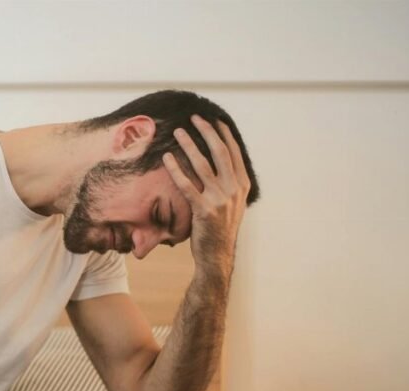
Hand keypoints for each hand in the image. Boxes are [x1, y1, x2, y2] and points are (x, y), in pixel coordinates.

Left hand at [162, 115, 251, 276]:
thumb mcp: (232, 203)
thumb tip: (220, 162)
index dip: (223, 134)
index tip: (213, 119)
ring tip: (178, 132)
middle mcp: (233, 190)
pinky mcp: (204, 210)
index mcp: (242, 185)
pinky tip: (167, 158)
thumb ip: (228, 183)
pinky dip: (176, 169)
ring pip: (203, 165)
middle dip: (207, 132)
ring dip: (189, 145)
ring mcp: (220, 200)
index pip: (233, 152)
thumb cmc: (219, 228)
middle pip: (220, 153)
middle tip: (194, 118)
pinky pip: (187, 185)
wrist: (217, 255)